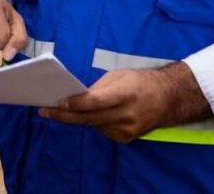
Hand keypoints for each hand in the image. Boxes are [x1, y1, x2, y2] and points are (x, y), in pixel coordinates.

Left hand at [39, 63, 209, 142]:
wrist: (169, 98)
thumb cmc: (141, 81)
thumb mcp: (119, 75)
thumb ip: (98, 88)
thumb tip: (76, 97)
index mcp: (125, 94)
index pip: (95, 102)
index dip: (75, 103)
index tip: (57, 101)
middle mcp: (127, 114)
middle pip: (89, 118)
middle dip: (64, 115)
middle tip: (44, 110)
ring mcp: (127, 129)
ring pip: (93, 126)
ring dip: (77, 118)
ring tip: (58, 110)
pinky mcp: (127, 138)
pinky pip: (102, 130)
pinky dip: (93, 122)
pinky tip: (87, 115)